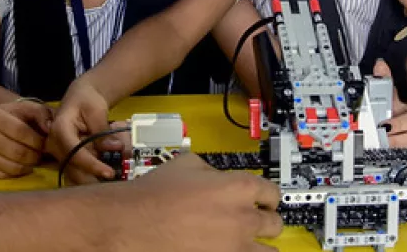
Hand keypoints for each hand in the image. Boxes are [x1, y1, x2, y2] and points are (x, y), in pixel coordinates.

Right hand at [0, 101, 52, 178]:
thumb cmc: (3, 117)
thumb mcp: (20, 108)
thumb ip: (40, 112)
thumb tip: (50, 129)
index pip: (22, 132)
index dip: (38, 140)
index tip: (46, 143)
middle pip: (19, 152)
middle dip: (36, 156)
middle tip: (41, 154)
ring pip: (13, 167)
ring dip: (29, 166)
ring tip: (32, 160)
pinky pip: (5, 176)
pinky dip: (17, 173)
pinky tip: (20, 165)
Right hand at [50, 80, 116, 183]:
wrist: (80, 98)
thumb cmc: (86, 100)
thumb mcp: (97, 109)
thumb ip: (103, 130)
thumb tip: (115, 147)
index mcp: (60, 129)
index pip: (74, 152)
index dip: (91, 165)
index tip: (109, 173)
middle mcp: (55, 143)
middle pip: (72, 167)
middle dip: (92, 179)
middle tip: (113, 184)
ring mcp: (59, 152)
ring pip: (74, 173)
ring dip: (92, 180)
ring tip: (112, 184)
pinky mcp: (67, 157)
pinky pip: (77, 171)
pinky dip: (91, 176)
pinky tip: (105, 179)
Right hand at [115, 153, 282, 251]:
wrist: (131, 224)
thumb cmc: (153, 196)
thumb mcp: (187, 163)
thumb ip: (213, 170)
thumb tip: (218, 177)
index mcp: (239, 188)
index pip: (273, 194)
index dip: (267, 197)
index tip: (264, 202)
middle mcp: (244, 219)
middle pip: (275, 224)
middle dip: (264, 223)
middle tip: (253, 223)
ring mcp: (235, 248)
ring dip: (259, 247)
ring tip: (245, 245)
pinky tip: (229, 251)